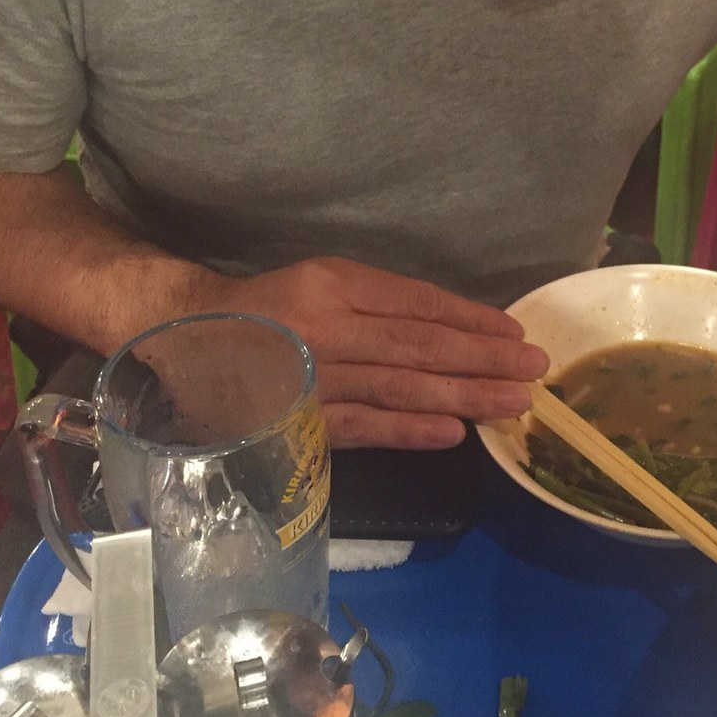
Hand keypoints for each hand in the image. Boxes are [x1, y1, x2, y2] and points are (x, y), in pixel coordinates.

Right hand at [168, 257, 548, 449]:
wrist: (183, 341)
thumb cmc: (267, 311)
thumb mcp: (322, 285)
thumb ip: (380, 305)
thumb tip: (456, 332)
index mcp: (333, 282)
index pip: (417, 302)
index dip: (470, 319)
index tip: (515, 335)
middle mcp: (325, 324)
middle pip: (418, 344)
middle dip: (482, 359)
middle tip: (534, 370)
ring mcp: (310, 375)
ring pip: (398, 386)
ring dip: (462, 396)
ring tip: (512, 403)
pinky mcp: (295, 420)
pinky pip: (361, 426)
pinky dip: (408, 431)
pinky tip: (452, 434)